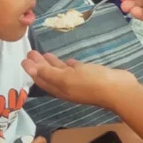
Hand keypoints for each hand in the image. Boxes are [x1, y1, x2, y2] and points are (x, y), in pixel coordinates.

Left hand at [22, 51, 137, 108]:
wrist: (118, 89)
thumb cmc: (91, 83)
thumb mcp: (66, 78)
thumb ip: (48, 72)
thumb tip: (30, 68)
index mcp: (60, 88)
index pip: (41, 79)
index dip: (32, 70)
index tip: (24, 59)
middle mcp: (67, 86)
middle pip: (49, 75)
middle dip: (39, 64)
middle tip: (31, 52)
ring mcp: (79, 81)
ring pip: (61, 71)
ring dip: (52, 63)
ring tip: (44, 53)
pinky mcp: (90, 75)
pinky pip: (75, 69)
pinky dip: (68, 65)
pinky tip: (67, 60)